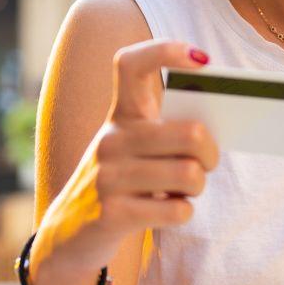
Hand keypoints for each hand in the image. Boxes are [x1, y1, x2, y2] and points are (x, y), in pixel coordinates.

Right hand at [30, 40, 218, 284]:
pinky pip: (178, 210)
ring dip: (197, 188)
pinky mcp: (112, 214)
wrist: (70, 233)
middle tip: (204, 164)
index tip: (201, 59)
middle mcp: (111, 140)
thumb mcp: (134, 150)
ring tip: (180, 191)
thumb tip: (213, 130)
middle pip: (191, 132)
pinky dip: (183, 212)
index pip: (131, 64)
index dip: (166, 50)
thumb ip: (166, 134)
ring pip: (190, 174)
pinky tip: (166, 211)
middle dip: (211, 154)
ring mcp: (109, 177)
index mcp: (120, 117)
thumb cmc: (121, 183)